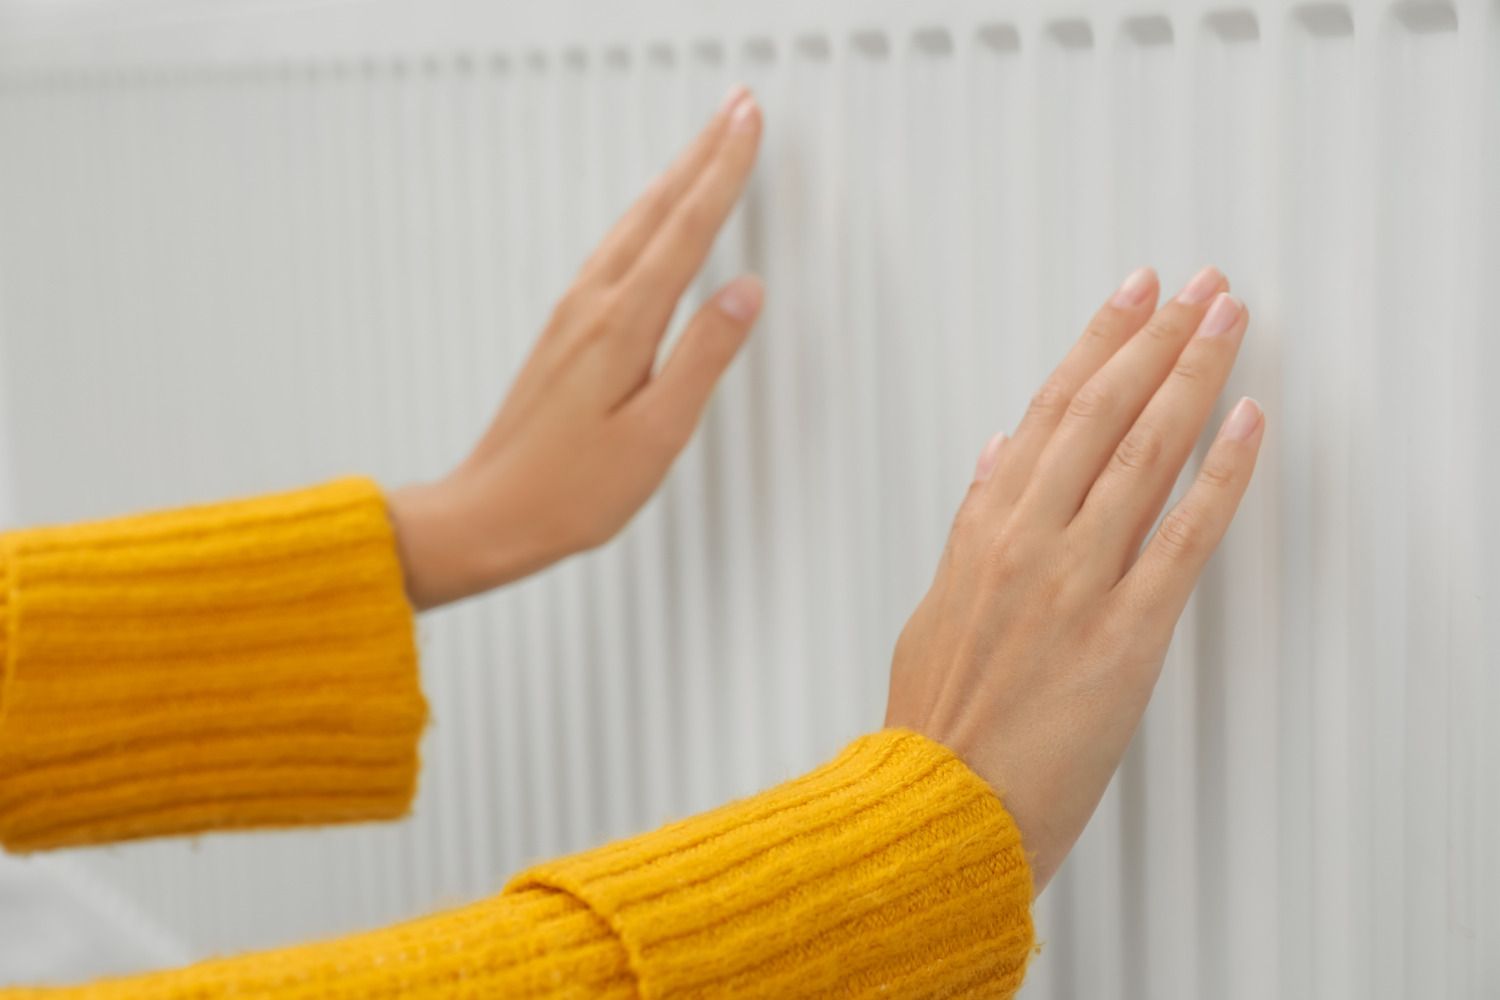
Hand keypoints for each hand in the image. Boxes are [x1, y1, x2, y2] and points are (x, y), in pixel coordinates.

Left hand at [390, 87, 763, 608]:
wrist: (491, 514)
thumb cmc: (571, 489)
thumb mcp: (656, 432)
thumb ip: (702, 356)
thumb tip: (744, 291)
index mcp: (621, 325)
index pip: (687, 230)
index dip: (723, 172)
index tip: (750, 125)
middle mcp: (591, 305)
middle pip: (657, 209)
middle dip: (702, 154)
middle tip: (738, 108)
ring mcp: (572, 315)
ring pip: (632, 224)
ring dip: (673, 178)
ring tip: (706, 146)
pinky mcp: (564, 332)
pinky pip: (614, 249)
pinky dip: (646, 216)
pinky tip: (651, 219)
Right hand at [884, 266, 1264, 893]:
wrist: (940, 806)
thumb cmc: (936, 720)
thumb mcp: (935, 606)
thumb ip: (973, 523)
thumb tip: (999, 454)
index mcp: (983, 531)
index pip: (1049, 409)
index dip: (1097, 343)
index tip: (1132, 295)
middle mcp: (1030, 541)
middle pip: (1103, 413)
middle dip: (1156, 337)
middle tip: (1198, 286)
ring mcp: (1078, 582)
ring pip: (1144, 454)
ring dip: (1193, 378)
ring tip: (1226, 322)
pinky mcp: (1125, 634)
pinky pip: (1183, 537)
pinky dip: (1220, 474)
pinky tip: (1248, 424)